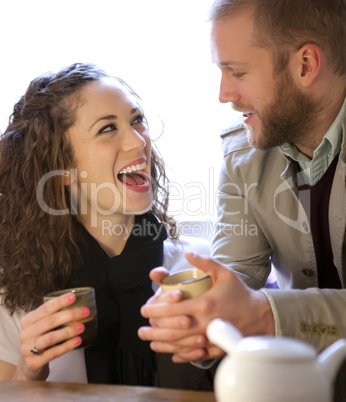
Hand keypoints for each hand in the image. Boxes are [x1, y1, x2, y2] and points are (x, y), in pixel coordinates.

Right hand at [14, 292, 89, 380]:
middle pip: (49, 321)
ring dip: (68, 331)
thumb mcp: (43, 326)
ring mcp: (27, 349)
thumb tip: (79, 306)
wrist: (29, 366)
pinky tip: (78, 341)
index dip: (60, 302)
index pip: (45, 308)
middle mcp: (25, 333)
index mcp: (28, 320)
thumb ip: (55, 316)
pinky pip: (53, 353)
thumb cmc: (41, 340)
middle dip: (69, 315)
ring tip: (82, 327)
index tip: (74, 296)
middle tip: (85, 312)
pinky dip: (67, 346)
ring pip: (50, 338)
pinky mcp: (33, 363)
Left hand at [138, 253, 274, 362]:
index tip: (144, 309)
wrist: (261, 315)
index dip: (155, 310)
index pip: (172, 310)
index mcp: (205, 305)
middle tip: (141, 330)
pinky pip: (195, 355)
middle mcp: (206, 324)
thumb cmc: (240, 293)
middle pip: (172, 330)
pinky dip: (181, 356)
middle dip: (153, 330)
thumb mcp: (225, 273)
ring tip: (150, 342)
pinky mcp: (216, 348)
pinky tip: (172, 355)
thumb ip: (205, 262)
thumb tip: (188, 253)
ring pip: (181, 345)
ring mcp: (210, 338)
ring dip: (163, 345)